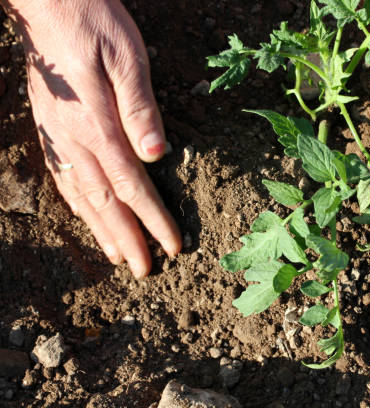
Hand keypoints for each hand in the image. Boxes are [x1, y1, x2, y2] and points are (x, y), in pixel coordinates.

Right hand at [4, 0, 180, 276]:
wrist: (46, 2)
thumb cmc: (93, 24)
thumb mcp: (127, 57)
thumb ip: (140, 108)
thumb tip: (157, 154)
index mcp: (98, 124)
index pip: (132, 185)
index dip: (153, 218)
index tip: (172, 245)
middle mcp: (73, 138)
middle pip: (106, 201)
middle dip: (129, 238)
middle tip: (147, 270)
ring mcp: (57, 136)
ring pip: (81, 195)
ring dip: (102, 230)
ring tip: (119, 257)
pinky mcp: (50, 129)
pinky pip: (63, 177)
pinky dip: (77, 205)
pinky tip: (87, 218)